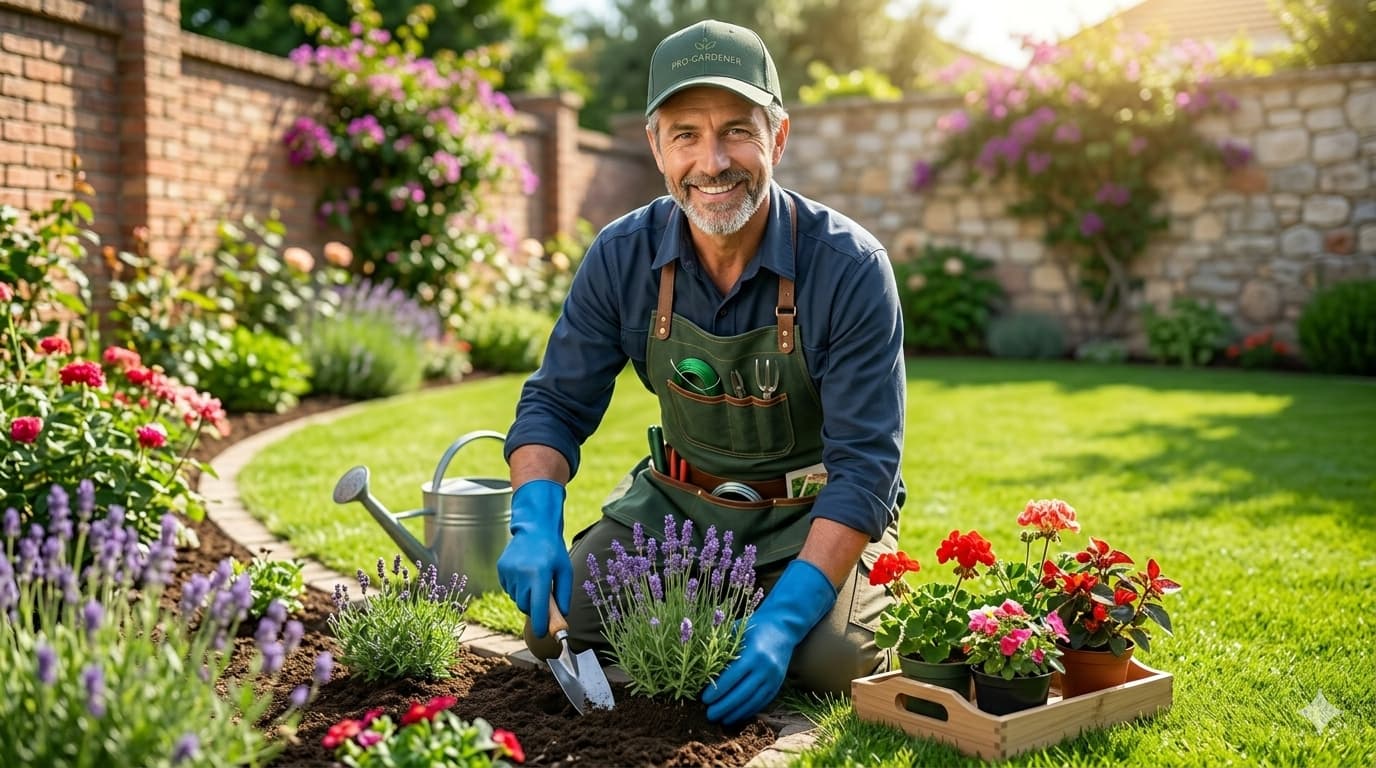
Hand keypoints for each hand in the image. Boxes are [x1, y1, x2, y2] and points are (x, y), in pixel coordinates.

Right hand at [496, 479, 570, 637]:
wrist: (534, 527)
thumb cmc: (553, 551)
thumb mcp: (565, 571)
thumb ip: (564, 596)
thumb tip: (561, 617)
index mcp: (539, 574)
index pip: (538, 607)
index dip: (540, 624)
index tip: (541, 634)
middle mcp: (521, 574)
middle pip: (526, 606)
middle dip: (535, 606)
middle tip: (543, 595)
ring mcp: (508, 571)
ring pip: (517, 599)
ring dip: (526, 596)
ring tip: (534, 578)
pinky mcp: (501, 569)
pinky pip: (509, 589)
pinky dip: (517, 587)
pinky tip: (524, 572)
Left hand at [702, 559, 836, 723]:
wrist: (782, 628)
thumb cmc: (753, 627)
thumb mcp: (737, 631)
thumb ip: (720, 645)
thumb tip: (698, 664)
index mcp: (754, 653)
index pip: (732, 677)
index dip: (717, 690)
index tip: (703, 699)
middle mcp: (765, 668)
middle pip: (741, 693)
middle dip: (723, 706)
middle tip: (708, 715)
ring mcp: (773, 678)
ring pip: (752, 702)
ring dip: (735, 713)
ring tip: (720, 719)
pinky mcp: (777, 685)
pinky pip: (761, 703)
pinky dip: (748, 712)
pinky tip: (735, 716)